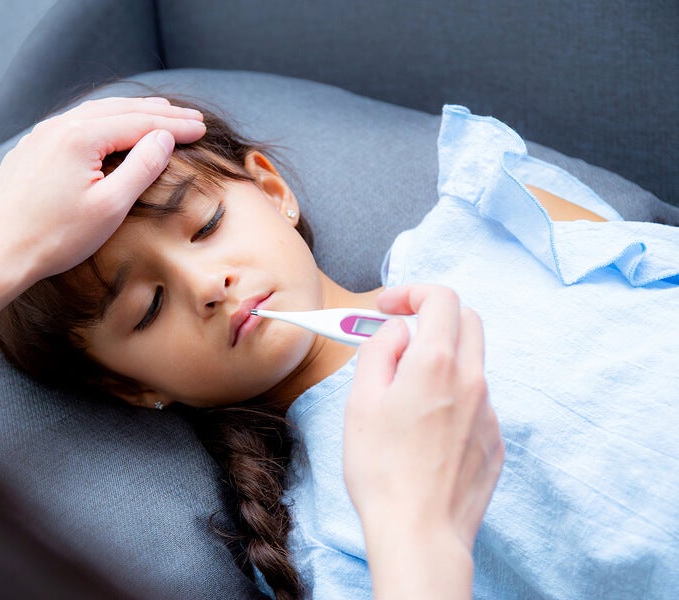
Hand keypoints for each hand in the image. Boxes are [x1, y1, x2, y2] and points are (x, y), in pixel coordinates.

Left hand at [0, 96, 206, 283]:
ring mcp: (39, 136)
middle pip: (118, 110)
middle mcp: (57, 126)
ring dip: (130, 113)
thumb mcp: (111, 207)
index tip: (201, 128)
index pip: (139, 123)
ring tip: (158, 113)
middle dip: (158, 113)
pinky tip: (111, 128)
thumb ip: (141, 167)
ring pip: (94, 113)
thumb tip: (163, 138)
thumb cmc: (56, 238)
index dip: (174, 125)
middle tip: (190, 118)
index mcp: (79, 136)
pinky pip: (73, 125)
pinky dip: (102, 122)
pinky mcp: (28, 151)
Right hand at [343, 285, 503, 597]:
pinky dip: (452, 397)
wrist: (419, 533)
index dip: (411, 292)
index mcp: (435, 363)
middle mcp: (471, 380)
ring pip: (471, 363)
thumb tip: (396, 331)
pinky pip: (475, 401)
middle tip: (399, 336)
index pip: (441, 298)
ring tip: (404, 395)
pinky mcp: (494, 441)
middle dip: (434, 316)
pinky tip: (425, 431)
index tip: (387, 308)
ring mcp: (488, 412)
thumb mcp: (360, 401)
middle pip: (467, 321)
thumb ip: (378, 351)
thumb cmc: (382, 471)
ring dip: (441, 360)